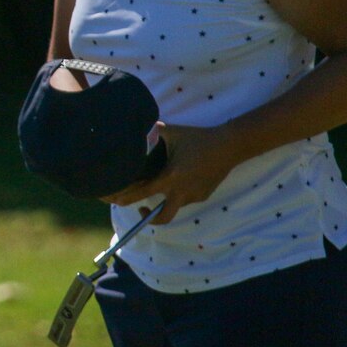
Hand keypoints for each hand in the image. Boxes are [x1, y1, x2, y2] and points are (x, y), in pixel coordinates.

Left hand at [101, 122, 242, 223]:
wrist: (229, 146)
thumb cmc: (198, 138)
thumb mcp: (173, 132)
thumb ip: (153, 131)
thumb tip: (138, 126)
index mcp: (171, 177)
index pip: (144, 192)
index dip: (128, 198)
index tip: (116, 201)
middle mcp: (182, 191)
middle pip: (163, 217)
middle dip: (149, 219)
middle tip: (140, 209)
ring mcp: (194, 195)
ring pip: (175, 206)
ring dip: (165, 201)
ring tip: (160, 187)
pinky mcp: (204, 195)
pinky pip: (186, 199)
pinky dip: (179, 194)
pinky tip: (180, 180)